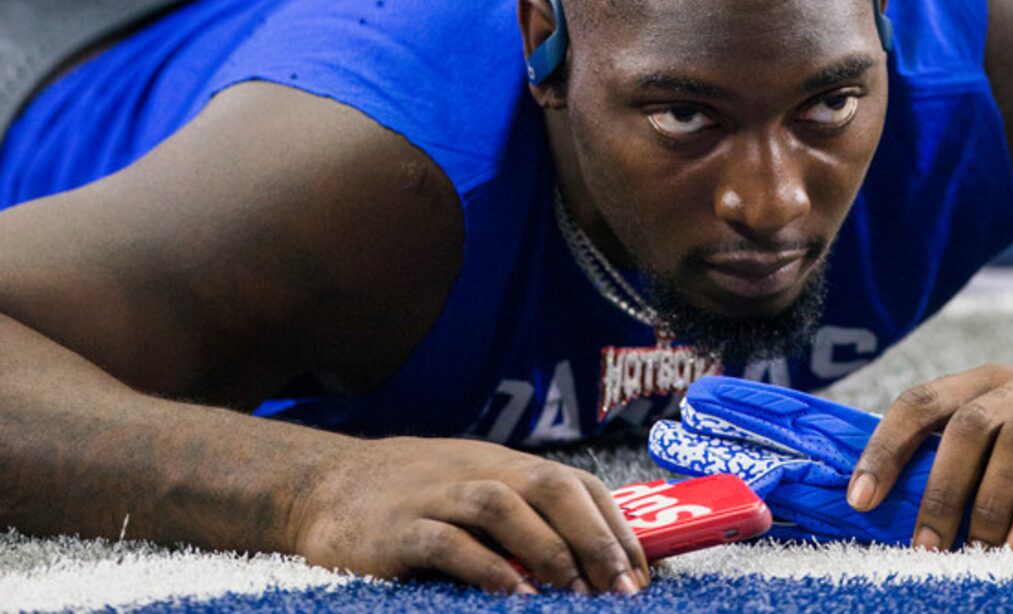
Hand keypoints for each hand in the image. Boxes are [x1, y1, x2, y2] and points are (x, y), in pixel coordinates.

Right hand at [293, 436, 649, 593]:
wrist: (324, 485)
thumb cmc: (409, 497)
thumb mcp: (468, 489)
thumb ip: (517, 516)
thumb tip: (585, 564)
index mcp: (502, 466)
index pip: (575, 484)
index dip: (613, 525)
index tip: (641, 574)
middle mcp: (477, 471)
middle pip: (549, 486)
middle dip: (593, 537)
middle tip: (621, 589)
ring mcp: (437, 496)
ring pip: (503, 506)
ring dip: (546, 548)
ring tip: (575, 591)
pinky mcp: (400, 528)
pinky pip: (448, 543)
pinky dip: (485, 566)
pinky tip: (513, 594)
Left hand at [846, 365, 1012, 550]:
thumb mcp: (997, 445)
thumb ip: (952, 462)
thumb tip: (880, 509)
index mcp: (979, 383)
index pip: (920, 403)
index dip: (886, 449)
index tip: (861, 500)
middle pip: (969, 425)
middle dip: (941, 489)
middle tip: (925, 546)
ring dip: (990, 500)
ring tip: (976, 549)